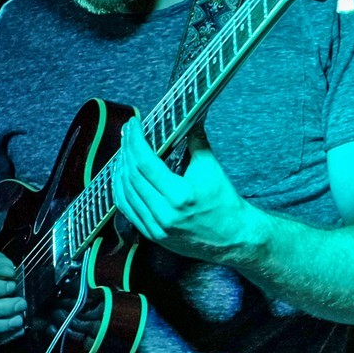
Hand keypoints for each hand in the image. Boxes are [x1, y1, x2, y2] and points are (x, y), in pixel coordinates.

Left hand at [110, 120, 259, 262]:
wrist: (233, 238)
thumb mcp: (211, 167)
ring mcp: (157, 227)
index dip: (135, 140)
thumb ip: (196, 139)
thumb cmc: (224, 202)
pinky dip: (121, 191)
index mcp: (180, 195)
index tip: (133, 124)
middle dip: (126, 150)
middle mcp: (165, 213)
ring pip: (126, 193)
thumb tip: (189, 114)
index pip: (145, 162)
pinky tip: (122, 177)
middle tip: (127, 133)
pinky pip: (128, 211)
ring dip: (120, 170)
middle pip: (133, 176)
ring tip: (123, 151)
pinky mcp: (153, 235)